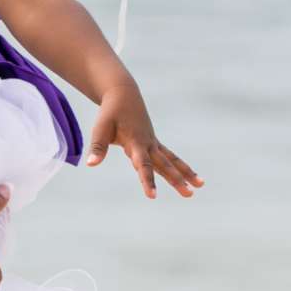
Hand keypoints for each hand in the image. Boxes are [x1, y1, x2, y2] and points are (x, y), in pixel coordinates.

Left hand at [85, 85, 200, 199]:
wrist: (123, 94)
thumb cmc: (110, 113)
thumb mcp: (100, 129)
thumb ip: (98, 147)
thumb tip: (91, 165)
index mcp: (135, 142)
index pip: (143, 165)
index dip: (147, 180)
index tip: (153, 196)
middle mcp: (148, 144)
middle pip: (165, 166)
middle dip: (177, 181)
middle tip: (189, 195)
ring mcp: (153, 143)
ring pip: (172, 161)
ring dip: (185, 173)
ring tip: (200, 186)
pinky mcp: (154, 143)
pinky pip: (170, 157)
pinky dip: (180, 166)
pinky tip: (191, 176)